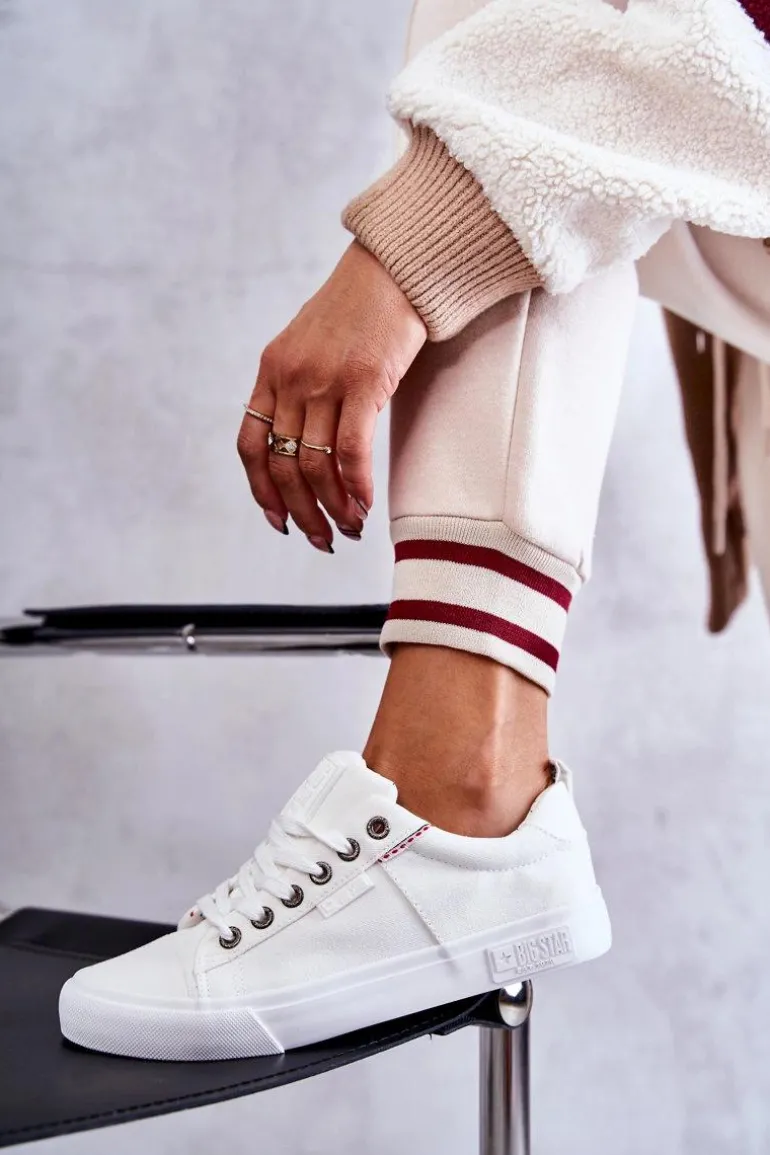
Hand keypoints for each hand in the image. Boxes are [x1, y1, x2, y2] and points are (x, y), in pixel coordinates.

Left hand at [237, 241, 426, 550]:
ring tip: (349, 528)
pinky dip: (355, 487)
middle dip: (300, 513)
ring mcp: (324, 379)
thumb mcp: (312, 344)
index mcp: (271, 370)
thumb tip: (307, 438)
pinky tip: (365, 505)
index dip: (260, 491)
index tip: (278, 521)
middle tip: (321, 539)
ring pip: (314, 466)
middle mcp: (290, 377)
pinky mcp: (364, 381)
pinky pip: (350, 451)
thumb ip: (301, 385)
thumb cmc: (363, 307)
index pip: (250, 445)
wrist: (397, 264)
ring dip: (331, 508)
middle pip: (281, 466)